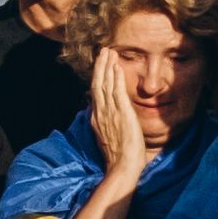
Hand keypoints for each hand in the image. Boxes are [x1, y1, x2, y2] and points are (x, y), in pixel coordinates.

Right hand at [89, 37, 164, 188]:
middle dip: (100, 66)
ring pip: (105, 84)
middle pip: (97, 84)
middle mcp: (100, 113)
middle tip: (103, 51)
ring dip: (106, 67)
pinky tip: (117, 67)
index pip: (95, 93)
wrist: (122, 167)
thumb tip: (105, 117)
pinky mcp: (121, 114)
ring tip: (108, 52)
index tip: (101, 65)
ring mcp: (109, 113)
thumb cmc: (118, 157)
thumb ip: (107, 125)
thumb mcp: (108, 138)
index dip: (97, 77)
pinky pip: (116, 91)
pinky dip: (115, 78)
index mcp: (96, 119)